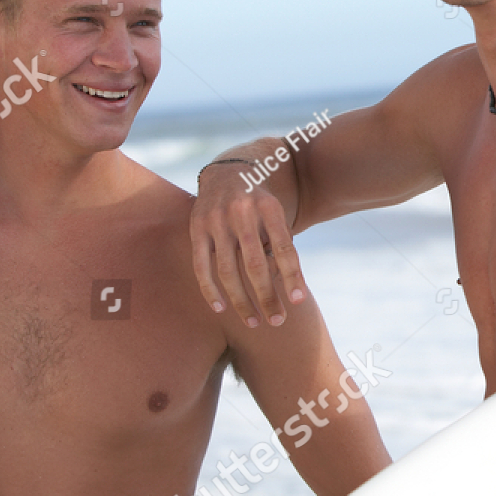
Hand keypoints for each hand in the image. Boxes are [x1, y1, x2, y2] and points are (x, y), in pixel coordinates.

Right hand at [191, 160, 307, 326]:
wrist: (228, 173)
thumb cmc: (260, 206)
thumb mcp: (276, 215)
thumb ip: (280, 245)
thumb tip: (286, 288)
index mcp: (269, 207)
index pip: (284, 247)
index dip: (292, 275)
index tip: (299, 300)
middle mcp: (242, 212)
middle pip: (256, 264)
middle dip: (268, 296)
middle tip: (278, 321)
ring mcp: (216, 220)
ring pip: (229, 271)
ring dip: (242, 301)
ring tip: (255, 322)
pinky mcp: (196, 227)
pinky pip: (202, 266)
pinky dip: (211, 290)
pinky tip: (221, 309)